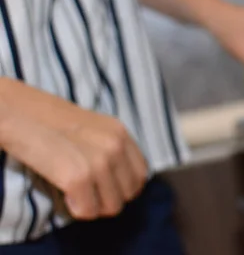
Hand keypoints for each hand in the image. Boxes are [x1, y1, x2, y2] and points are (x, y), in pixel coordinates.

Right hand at [0, 79, 147, 219]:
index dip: (123, 186)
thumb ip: (113, 148)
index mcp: (121, 133)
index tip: (105, 187)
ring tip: (75, 191)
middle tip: (88, 191)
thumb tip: (123, 180)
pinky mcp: (79, 178)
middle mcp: (116, 146)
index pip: (141, 174)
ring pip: (111, 207)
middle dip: (109, 198)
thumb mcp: (95, 128)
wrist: (20, 114)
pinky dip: (76, 208)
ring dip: (93, 205)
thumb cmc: (51, 122)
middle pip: (129, 193)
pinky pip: (88, 211)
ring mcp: (99, 162)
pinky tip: (65, 193)